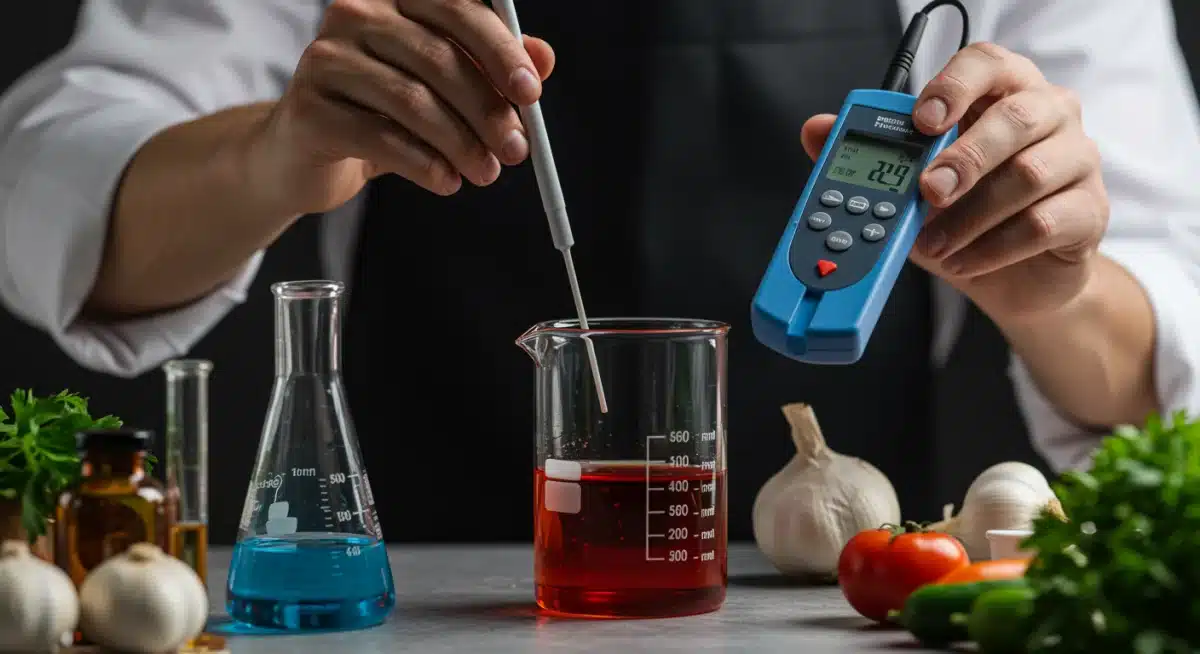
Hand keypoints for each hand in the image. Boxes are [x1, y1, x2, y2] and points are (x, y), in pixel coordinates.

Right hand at [251, 0, 555, 213]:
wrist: (304, 154)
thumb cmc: (381, 114)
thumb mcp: (442, 90)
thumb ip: (490, 69)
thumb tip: (544, 59)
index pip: (456, 8)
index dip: (499, 50)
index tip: (531, 93)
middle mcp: (354, 15)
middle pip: (438, 58)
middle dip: (488, 110)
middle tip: (517, 150)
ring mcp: (325, 59)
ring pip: (413, 100)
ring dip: (462, 143)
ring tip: (486, 172)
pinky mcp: (309, 109)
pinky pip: (380, 137)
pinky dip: (424, 164)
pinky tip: (447, 182)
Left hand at [801, 42, 1108, 321]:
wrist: (1015, 280)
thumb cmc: (966, 217)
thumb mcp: (910, 188)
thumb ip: (868, 156)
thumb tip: (816, 130)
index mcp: (1004, 92)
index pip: (987, 63)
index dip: (955, 85)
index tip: (922, 119)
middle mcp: (1049, 115)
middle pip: (1015, 117)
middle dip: (964, 157)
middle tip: (926, 193)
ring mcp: (1078, 161)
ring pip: (1029, 175)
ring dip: (969, 216)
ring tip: (931, 245)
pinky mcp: (1091, 212)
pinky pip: (1043, 224)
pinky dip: (993, 248)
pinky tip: (963, 262)